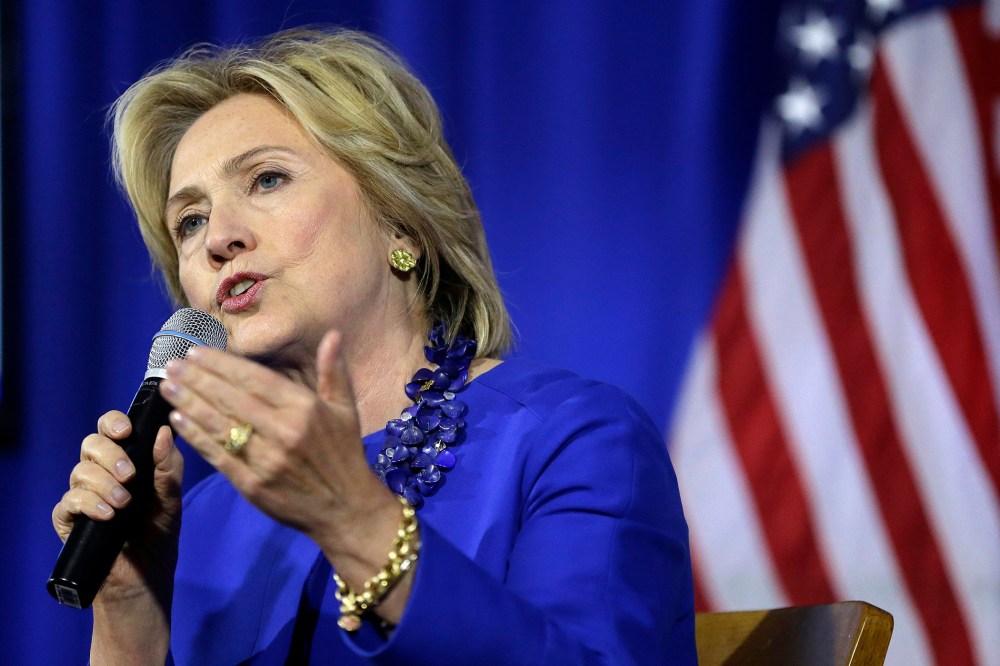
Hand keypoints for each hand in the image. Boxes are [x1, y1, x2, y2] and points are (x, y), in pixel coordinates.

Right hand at [52, 411, 183, 604]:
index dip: (114, 422)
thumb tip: (163, 432)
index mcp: (127, 462)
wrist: (144, 580)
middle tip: (129, 474)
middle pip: (91, 443)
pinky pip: (69, 501)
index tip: (126, 431)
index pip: (111, 428)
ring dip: (104, 483)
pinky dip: (89, 504)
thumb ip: (169, 468)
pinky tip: (107, 515)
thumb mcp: (172, 501)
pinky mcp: (69, 520)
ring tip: (124, 504)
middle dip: (110, 454)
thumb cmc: (159, 537)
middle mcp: (102, 474)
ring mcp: (84, 496)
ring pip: (80, 471)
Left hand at [159, 329, 398, 553]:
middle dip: (197, 379)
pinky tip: (177, 420)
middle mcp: (282, 430)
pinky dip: (195, 436)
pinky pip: (217, 454)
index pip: (254, 379)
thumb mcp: (346, 409)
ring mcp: (265, 459)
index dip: (222, 364)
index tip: (197, 352)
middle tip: (172, 364)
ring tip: (167, 386)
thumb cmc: (343, 454)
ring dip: (188, 403)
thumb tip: (333, 334)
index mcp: (304, 408)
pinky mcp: (251, 484)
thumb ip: (335, 371)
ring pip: (219, 424)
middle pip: (230, 398)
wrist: (345, 508)